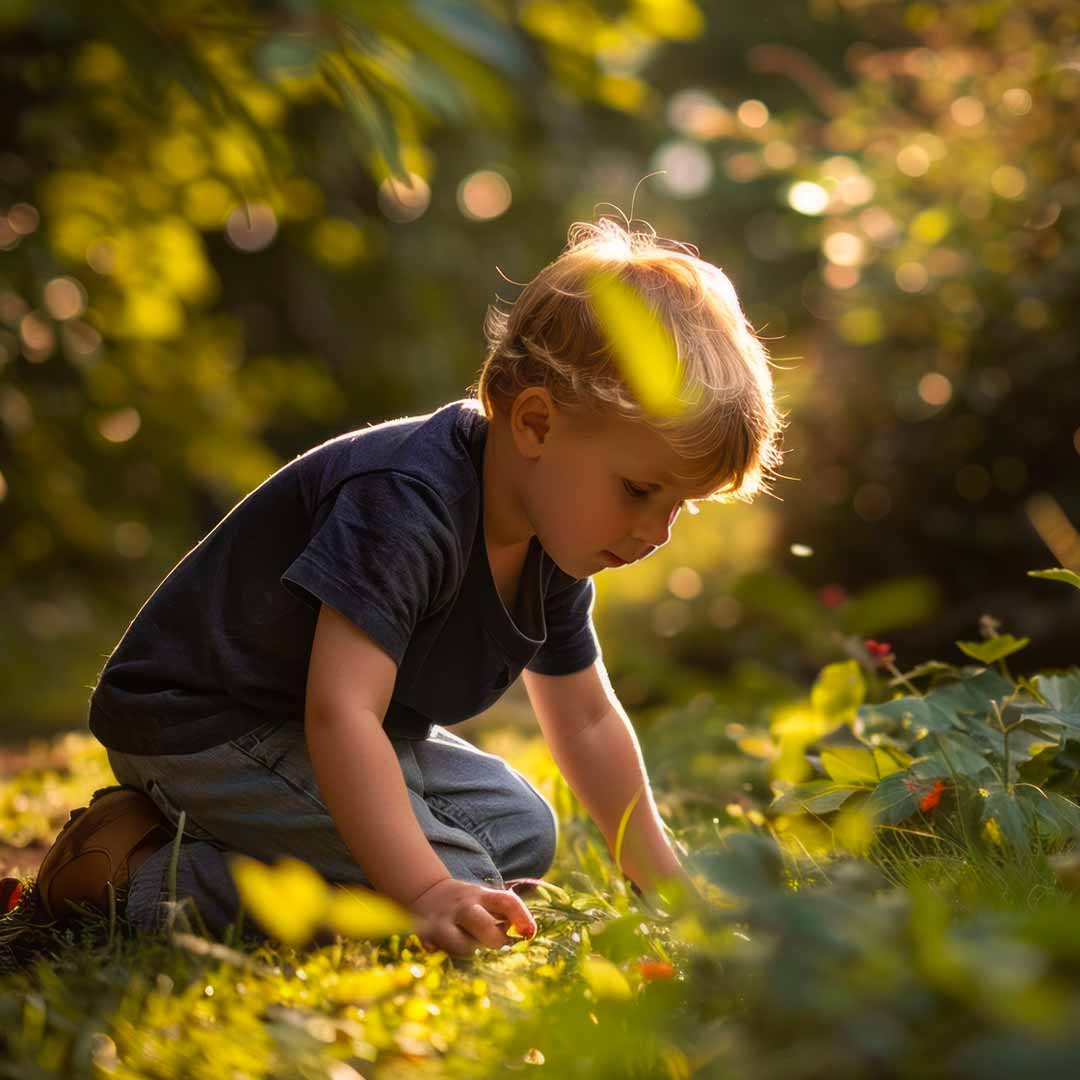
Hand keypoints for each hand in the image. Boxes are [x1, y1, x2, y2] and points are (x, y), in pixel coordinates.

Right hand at [407, 877, 536, 958]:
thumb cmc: (466, 904)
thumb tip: (527, 935)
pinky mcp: (425, 936)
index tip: (530, 933)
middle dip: (495, 941)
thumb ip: (503, 915)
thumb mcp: (484, 899)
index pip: (506, 902)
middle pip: (484, 926)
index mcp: (481, 896)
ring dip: (471, 952)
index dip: (522, 917)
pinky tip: (441, 949)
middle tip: (496, 945)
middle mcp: (463, 906)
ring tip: (468, 945)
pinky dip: (444, 955)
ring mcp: (443, 921)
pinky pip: (440, 953)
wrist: (426, 893)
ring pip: (463, 947)